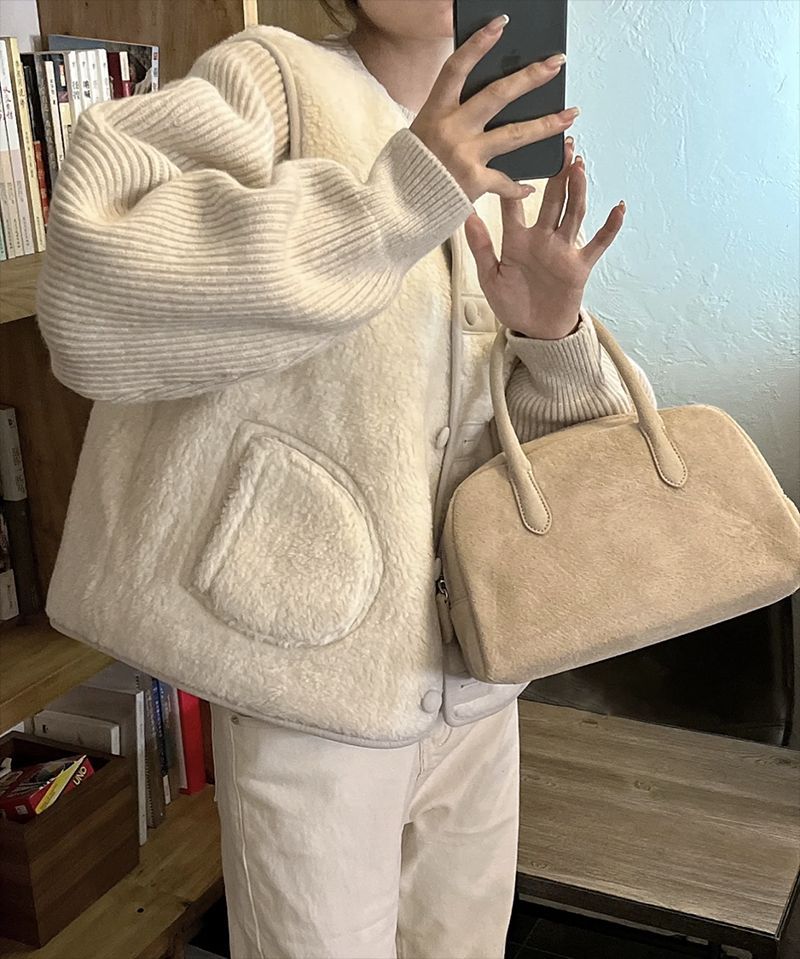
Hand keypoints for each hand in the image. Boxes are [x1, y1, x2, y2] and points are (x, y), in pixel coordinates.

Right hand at [409, 14, 578, 203]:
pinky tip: (530, 184)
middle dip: (531, 77)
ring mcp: (465, 154)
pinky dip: (518, 185)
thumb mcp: (421, 133)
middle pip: (498, 95)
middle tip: (557, 63)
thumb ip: (447, 116)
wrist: (397, 208)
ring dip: (547, 124)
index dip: (479, 44)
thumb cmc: (409, 170)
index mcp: (435, 111)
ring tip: (570, 115)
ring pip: (515, 134)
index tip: (501, 24)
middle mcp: (452, 128)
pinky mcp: (474, 182)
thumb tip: (478, 102)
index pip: (457, 67)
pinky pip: (505, 182)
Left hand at [463, 136, 625, 338]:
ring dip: (577, 190)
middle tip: (562, 144)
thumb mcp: (490, 278)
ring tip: (579, 165)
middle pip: (552, 199)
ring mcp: (563, 250)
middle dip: (557, 173)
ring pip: (572, 213)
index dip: (515, 182)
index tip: (516, 153)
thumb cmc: (511, 305)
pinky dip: (609, 227)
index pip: (514, 205)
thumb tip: (466, 216)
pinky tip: (619, 208)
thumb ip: (481, 247)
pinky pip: (597, 243)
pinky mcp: (579, 266)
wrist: (535, 332)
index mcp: (517, 240)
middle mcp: (542, 239)